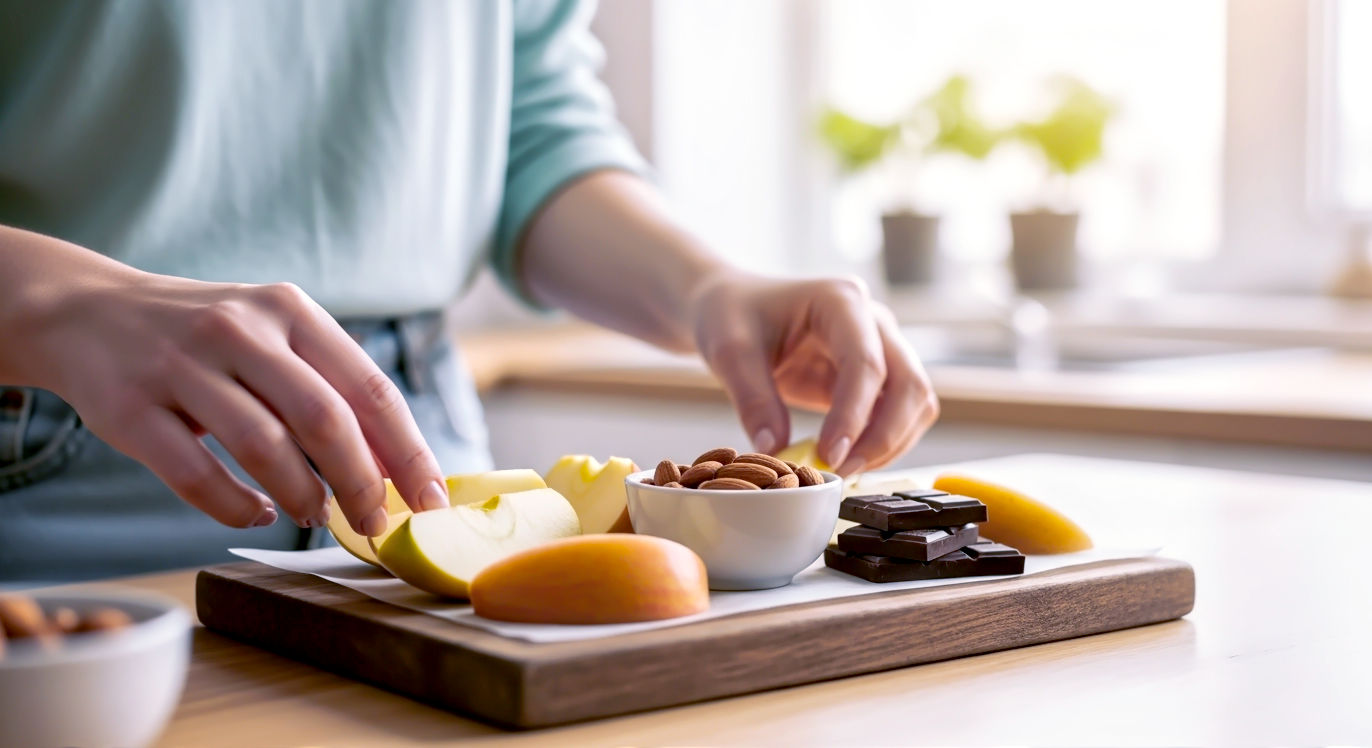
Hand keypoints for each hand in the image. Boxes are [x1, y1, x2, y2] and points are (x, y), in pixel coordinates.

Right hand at [24, 264, 448, 532]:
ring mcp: (181, 365)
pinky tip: (256, 513)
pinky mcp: (130, 408)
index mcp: (289, 310)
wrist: (84, 313)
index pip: (369, 388)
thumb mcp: (272, 335)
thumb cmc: (205, 339)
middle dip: (361, 483)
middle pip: (324, 419)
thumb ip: (329, 388)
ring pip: (264, 447)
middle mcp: (239, 329)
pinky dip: (235, 506)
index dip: (407, 450)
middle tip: (376, 523)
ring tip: (317, 516)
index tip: (431, 499)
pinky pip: (195, 475)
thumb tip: (396, 467)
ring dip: (302, 496)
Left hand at [688, 274, 937, 475]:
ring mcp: (881, 347)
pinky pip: (900, 414)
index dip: (853, 415)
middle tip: (841, 471)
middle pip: (909, 382)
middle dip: (883, 436)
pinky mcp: (876, 376)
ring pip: (915, 401)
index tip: (829, 456)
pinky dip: (884, 442)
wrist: (735, 307)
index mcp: (840, 300)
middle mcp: (873, 321)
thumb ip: (752, 399)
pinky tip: (848, 460)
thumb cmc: (732, 315)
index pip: (866, 362)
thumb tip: (775, 449)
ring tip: (843, 470)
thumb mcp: (729, 351)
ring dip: (890, 443)